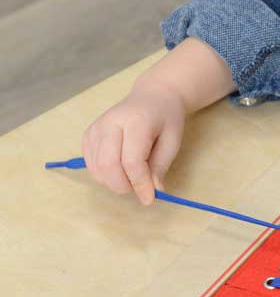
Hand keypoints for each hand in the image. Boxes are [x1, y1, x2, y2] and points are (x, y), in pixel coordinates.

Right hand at [81, 78, 186, 205]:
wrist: (152, 97)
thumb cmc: (166, 118)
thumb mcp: (173, 140)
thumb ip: (161, 166)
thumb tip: (151, 192)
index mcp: (135, 121)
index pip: (132, 161)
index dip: (140, 184)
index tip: (150, 199)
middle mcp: (110, 123)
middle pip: (108, 165)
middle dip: (124, 185)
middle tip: (140, 189)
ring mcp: (95, 128)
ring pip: (97, 169)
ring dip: (115, 182)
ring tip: (134, 175)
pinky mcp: (88, 136)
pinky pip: (91, 165)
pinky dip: (105, 175)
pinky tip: (121, 169)